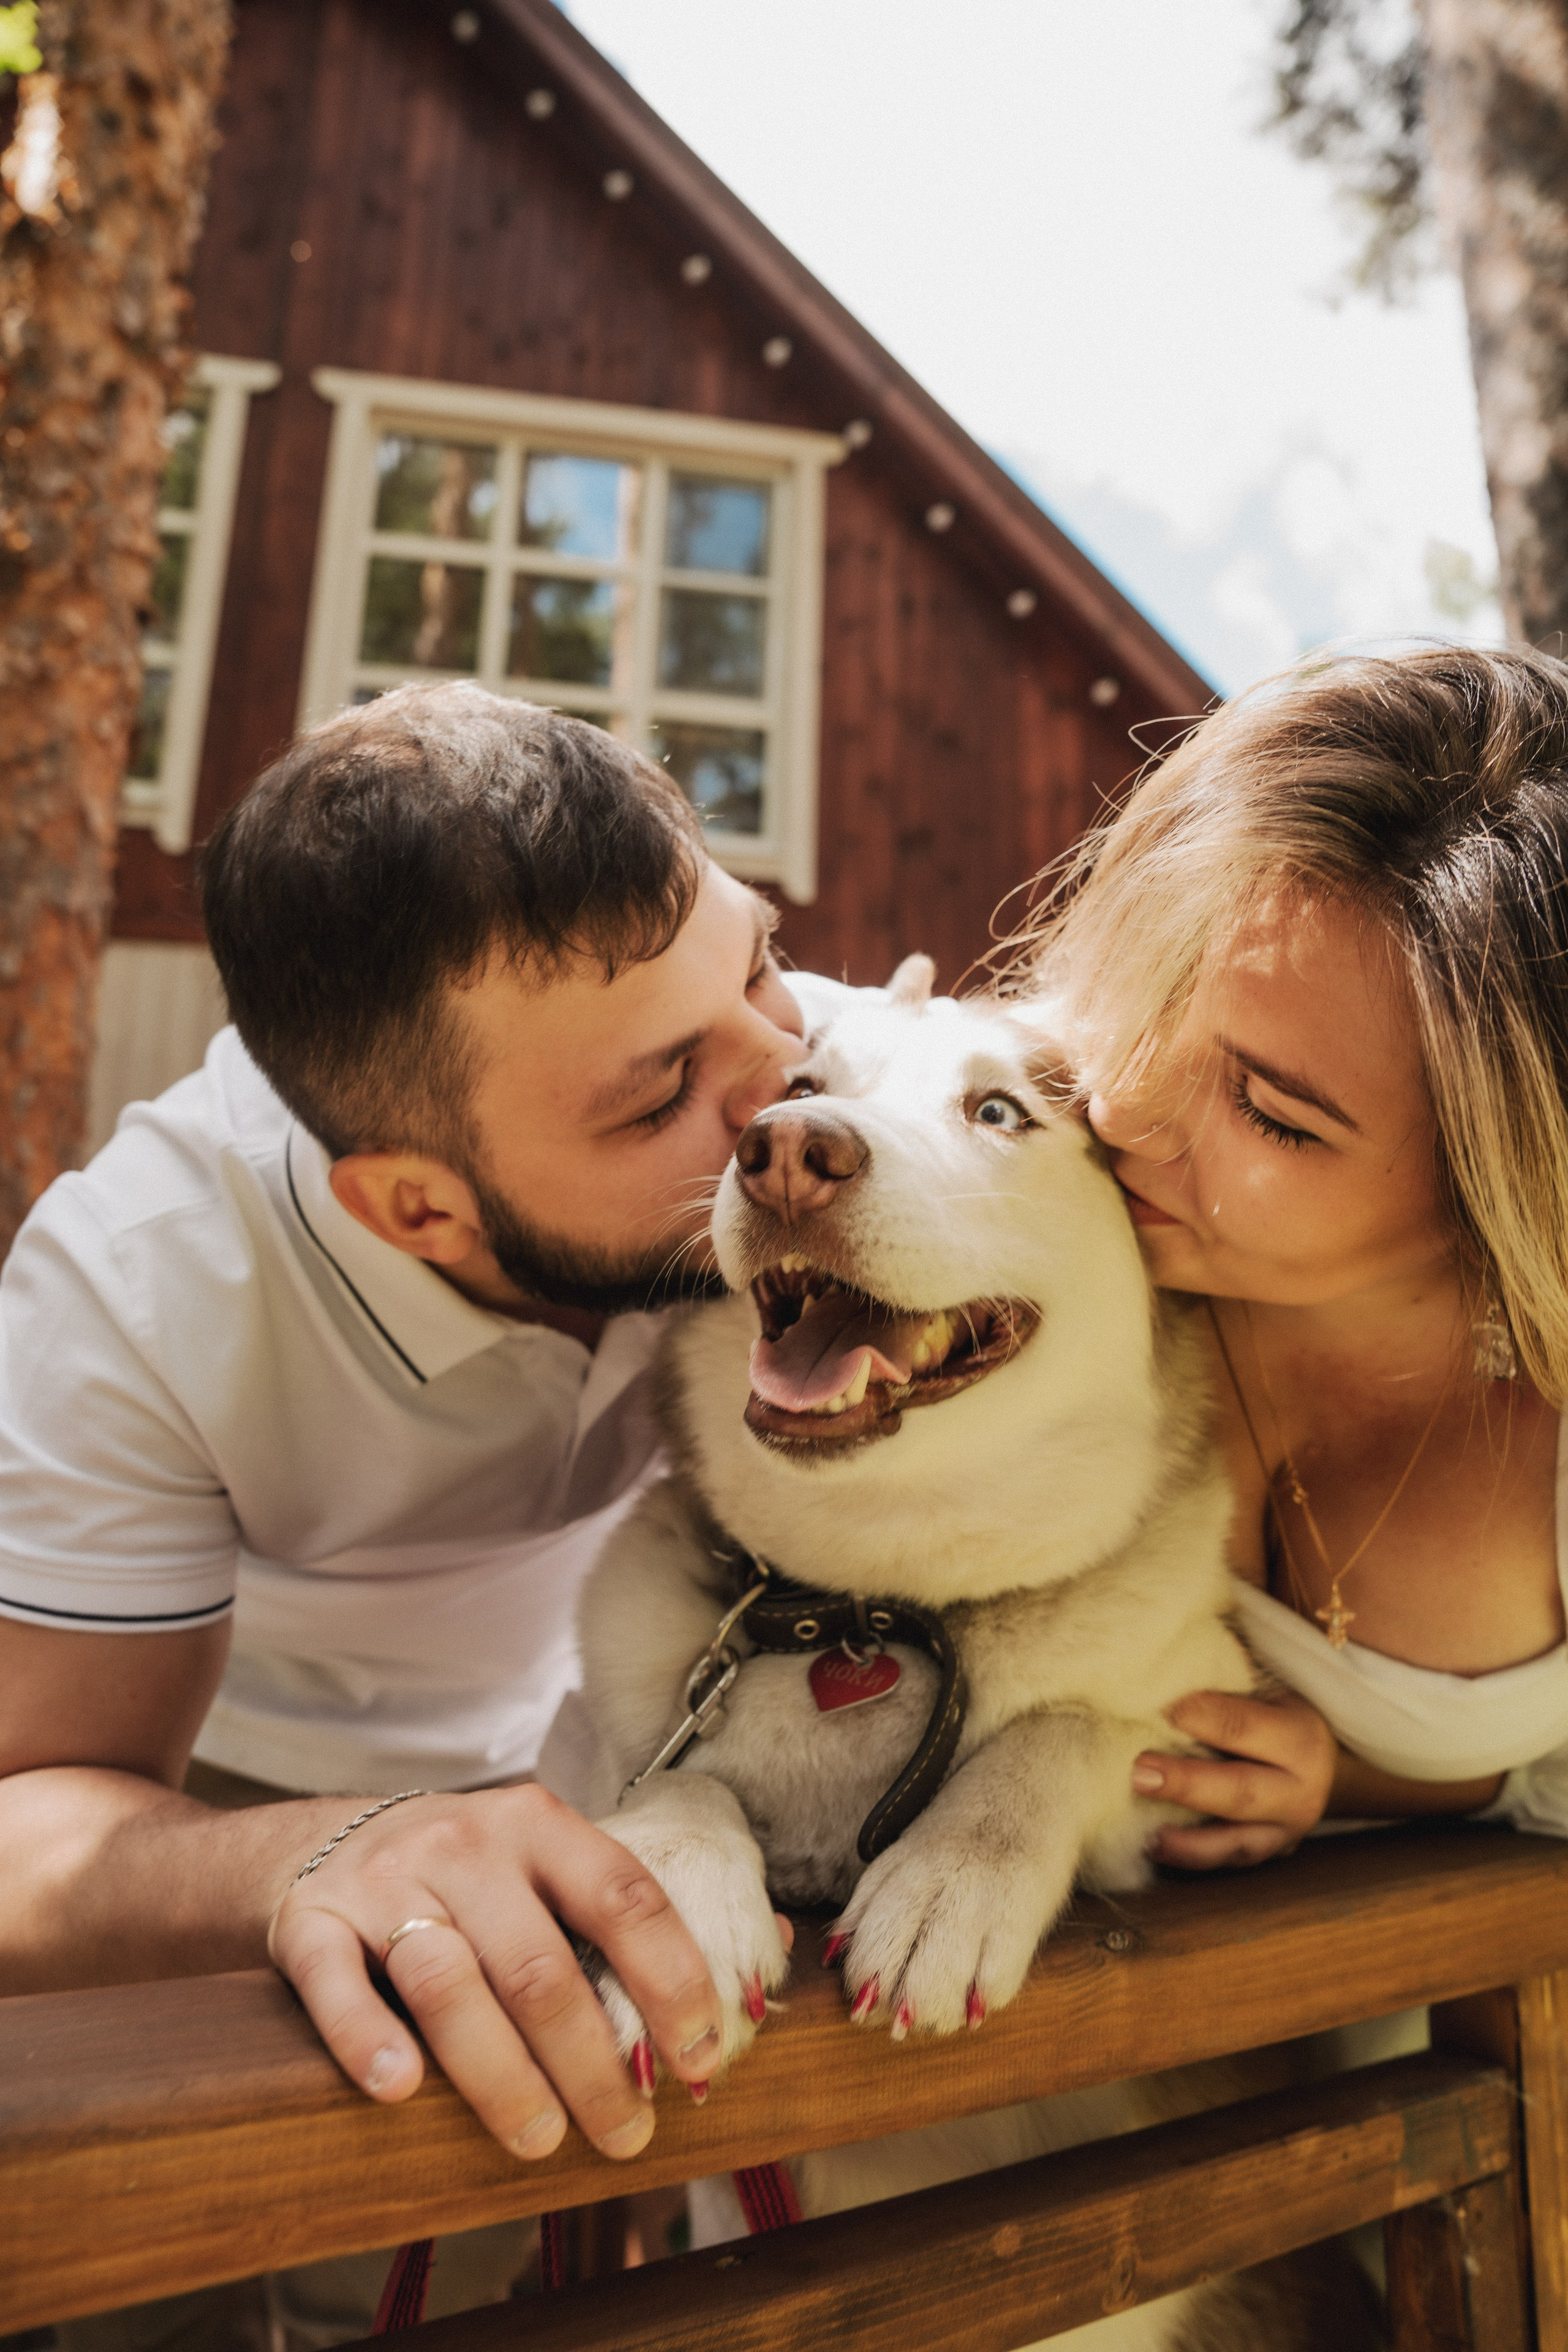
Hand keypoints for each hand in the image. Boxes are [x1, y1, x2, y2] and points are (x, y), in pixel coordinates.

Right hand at [268, 1784, 724, 2160]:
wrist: (318, 1843)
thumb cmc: (465, 1876)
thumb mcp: (544, 1865)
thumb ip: (626, 1912)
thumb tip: (768, 1946)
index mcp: (540, 1825)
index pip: (626, 1897)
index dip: (672, 1978)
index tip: (700, 2058)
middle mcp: (466, 1843)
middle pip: (539, 1963)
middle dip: (591, 2061)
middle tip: (625, 2134)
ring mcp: (384, 1880)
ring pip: (448, 1980)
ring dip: (498, 2072)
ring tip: (536, 2138)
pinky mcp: (308, 1920)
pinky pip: (336, 1982)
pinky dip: (368, 2037)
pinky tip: (400, 2090)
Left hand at [1131, 1689, 1336, 1868]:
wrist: (1319, 1766)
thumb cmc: (1273, 1715)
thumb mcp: (1265, 1691)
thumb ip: (1223, 1688)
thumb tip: (1159, 1675)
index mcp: (1301, 1738)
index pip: (1243, 1727)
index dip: (1200, 1717)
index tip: (1160, 1709)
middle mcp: (1299, 1792)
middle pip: (1240, 1791)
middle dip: (1187, 1784)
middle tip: (1138, 1772)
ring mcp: (1285, 1833)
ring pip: (1235, 1842)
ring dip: (1186, 1838)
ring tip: (1144, 1829)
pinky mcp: (1266, 1856)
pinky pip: (1225, 1863)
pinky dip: (1189, 1857)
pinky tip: (1153, 1845)